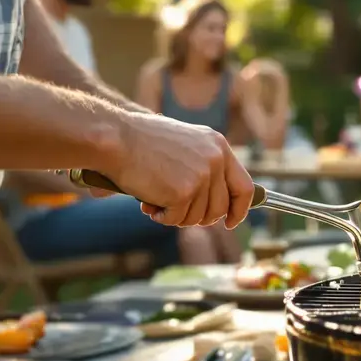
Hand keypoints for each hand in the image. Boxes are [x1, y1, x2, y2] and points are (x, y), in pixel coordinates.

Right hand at [103, 114, 254, 228]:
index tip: (230, 222)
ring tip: (156, 199)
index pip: (244, 187)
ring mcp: (201, 176)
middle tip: (177, 213)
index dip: (239, 209)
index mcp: (218, 145)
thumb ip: (203, 166)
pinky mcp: (183, 192)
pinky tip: (148, 201)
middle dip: (200, 217)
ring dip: (176, 215)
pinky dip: (161, 217)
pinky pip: (176, 219)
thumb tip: (215, 204)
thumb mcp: (185, 145)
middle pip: (220, 208)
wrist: (116, 138)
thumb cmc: (142, 140)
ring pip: (197, 217)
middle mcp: (215, 160)